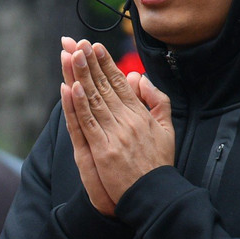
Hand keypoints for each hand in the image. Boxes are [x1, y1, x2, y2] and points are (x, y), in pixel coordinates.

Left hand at [62, 37, 174, 213]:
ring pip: (94, 100)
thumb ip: (157, 102)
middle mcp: (128, 121)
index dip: (106, 63)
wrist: (156, 196)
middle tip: (77, 42)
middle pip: (105, 86)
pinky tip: (72, 87)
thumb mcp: (167, 129)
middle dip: (90, 62)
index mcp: (141, 115)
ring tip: (72, 55)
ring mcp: (115, 135)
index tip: (94, 46)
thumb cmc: (158, 165)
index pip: (120, 83)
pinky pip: (88, 124)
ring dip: (82, 75)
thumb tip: (141, 79)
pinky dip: (79, 105)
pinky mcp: (103, 151)